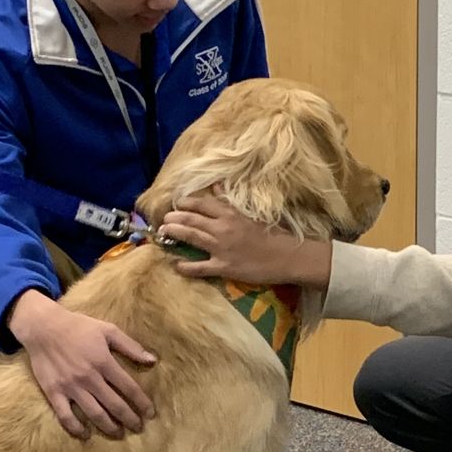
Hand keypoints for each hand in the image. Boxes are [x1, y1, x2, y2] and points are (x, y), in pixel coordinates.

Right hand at [7, 290, 155, 439]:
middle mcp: (89, 378)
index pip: (129, 388)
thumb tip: (153, 360)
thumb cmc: (78, 327)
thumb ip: (131, 346)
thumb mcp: (107, 330)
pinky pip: (66, 416)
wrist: (43, 327)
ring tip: (118, 434)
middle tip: (138, 428)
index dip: (142, 403)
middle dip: (129, 419)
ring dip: (109, 427)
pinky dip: (76, 428)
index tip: (150, 413)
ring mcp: (71, 387)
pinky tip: (85, 434)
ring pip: (94, 414)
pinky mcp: (54, 393)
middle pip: (114, 405)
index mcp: (104, 362)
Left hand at [158, 195, 332, 287]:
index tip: (178, 204)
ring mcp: (221, 248)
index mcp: (231, 214)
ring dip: (175, 234)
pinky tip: (175, 265)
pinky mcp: (224, 267)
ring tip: (163, 233)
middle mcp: (222, 228)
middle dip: (174, 218)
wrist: (288, 256)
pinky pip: (200, 267)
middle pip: (191, 219)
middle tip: (164, 220)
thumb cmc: (274, 234)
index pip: (202, 203)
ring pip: (191, 238)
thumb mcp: (252, 213)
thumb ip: (231, 201)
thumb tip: (217, 184)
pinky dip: (186, 267)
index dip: (186, 203)